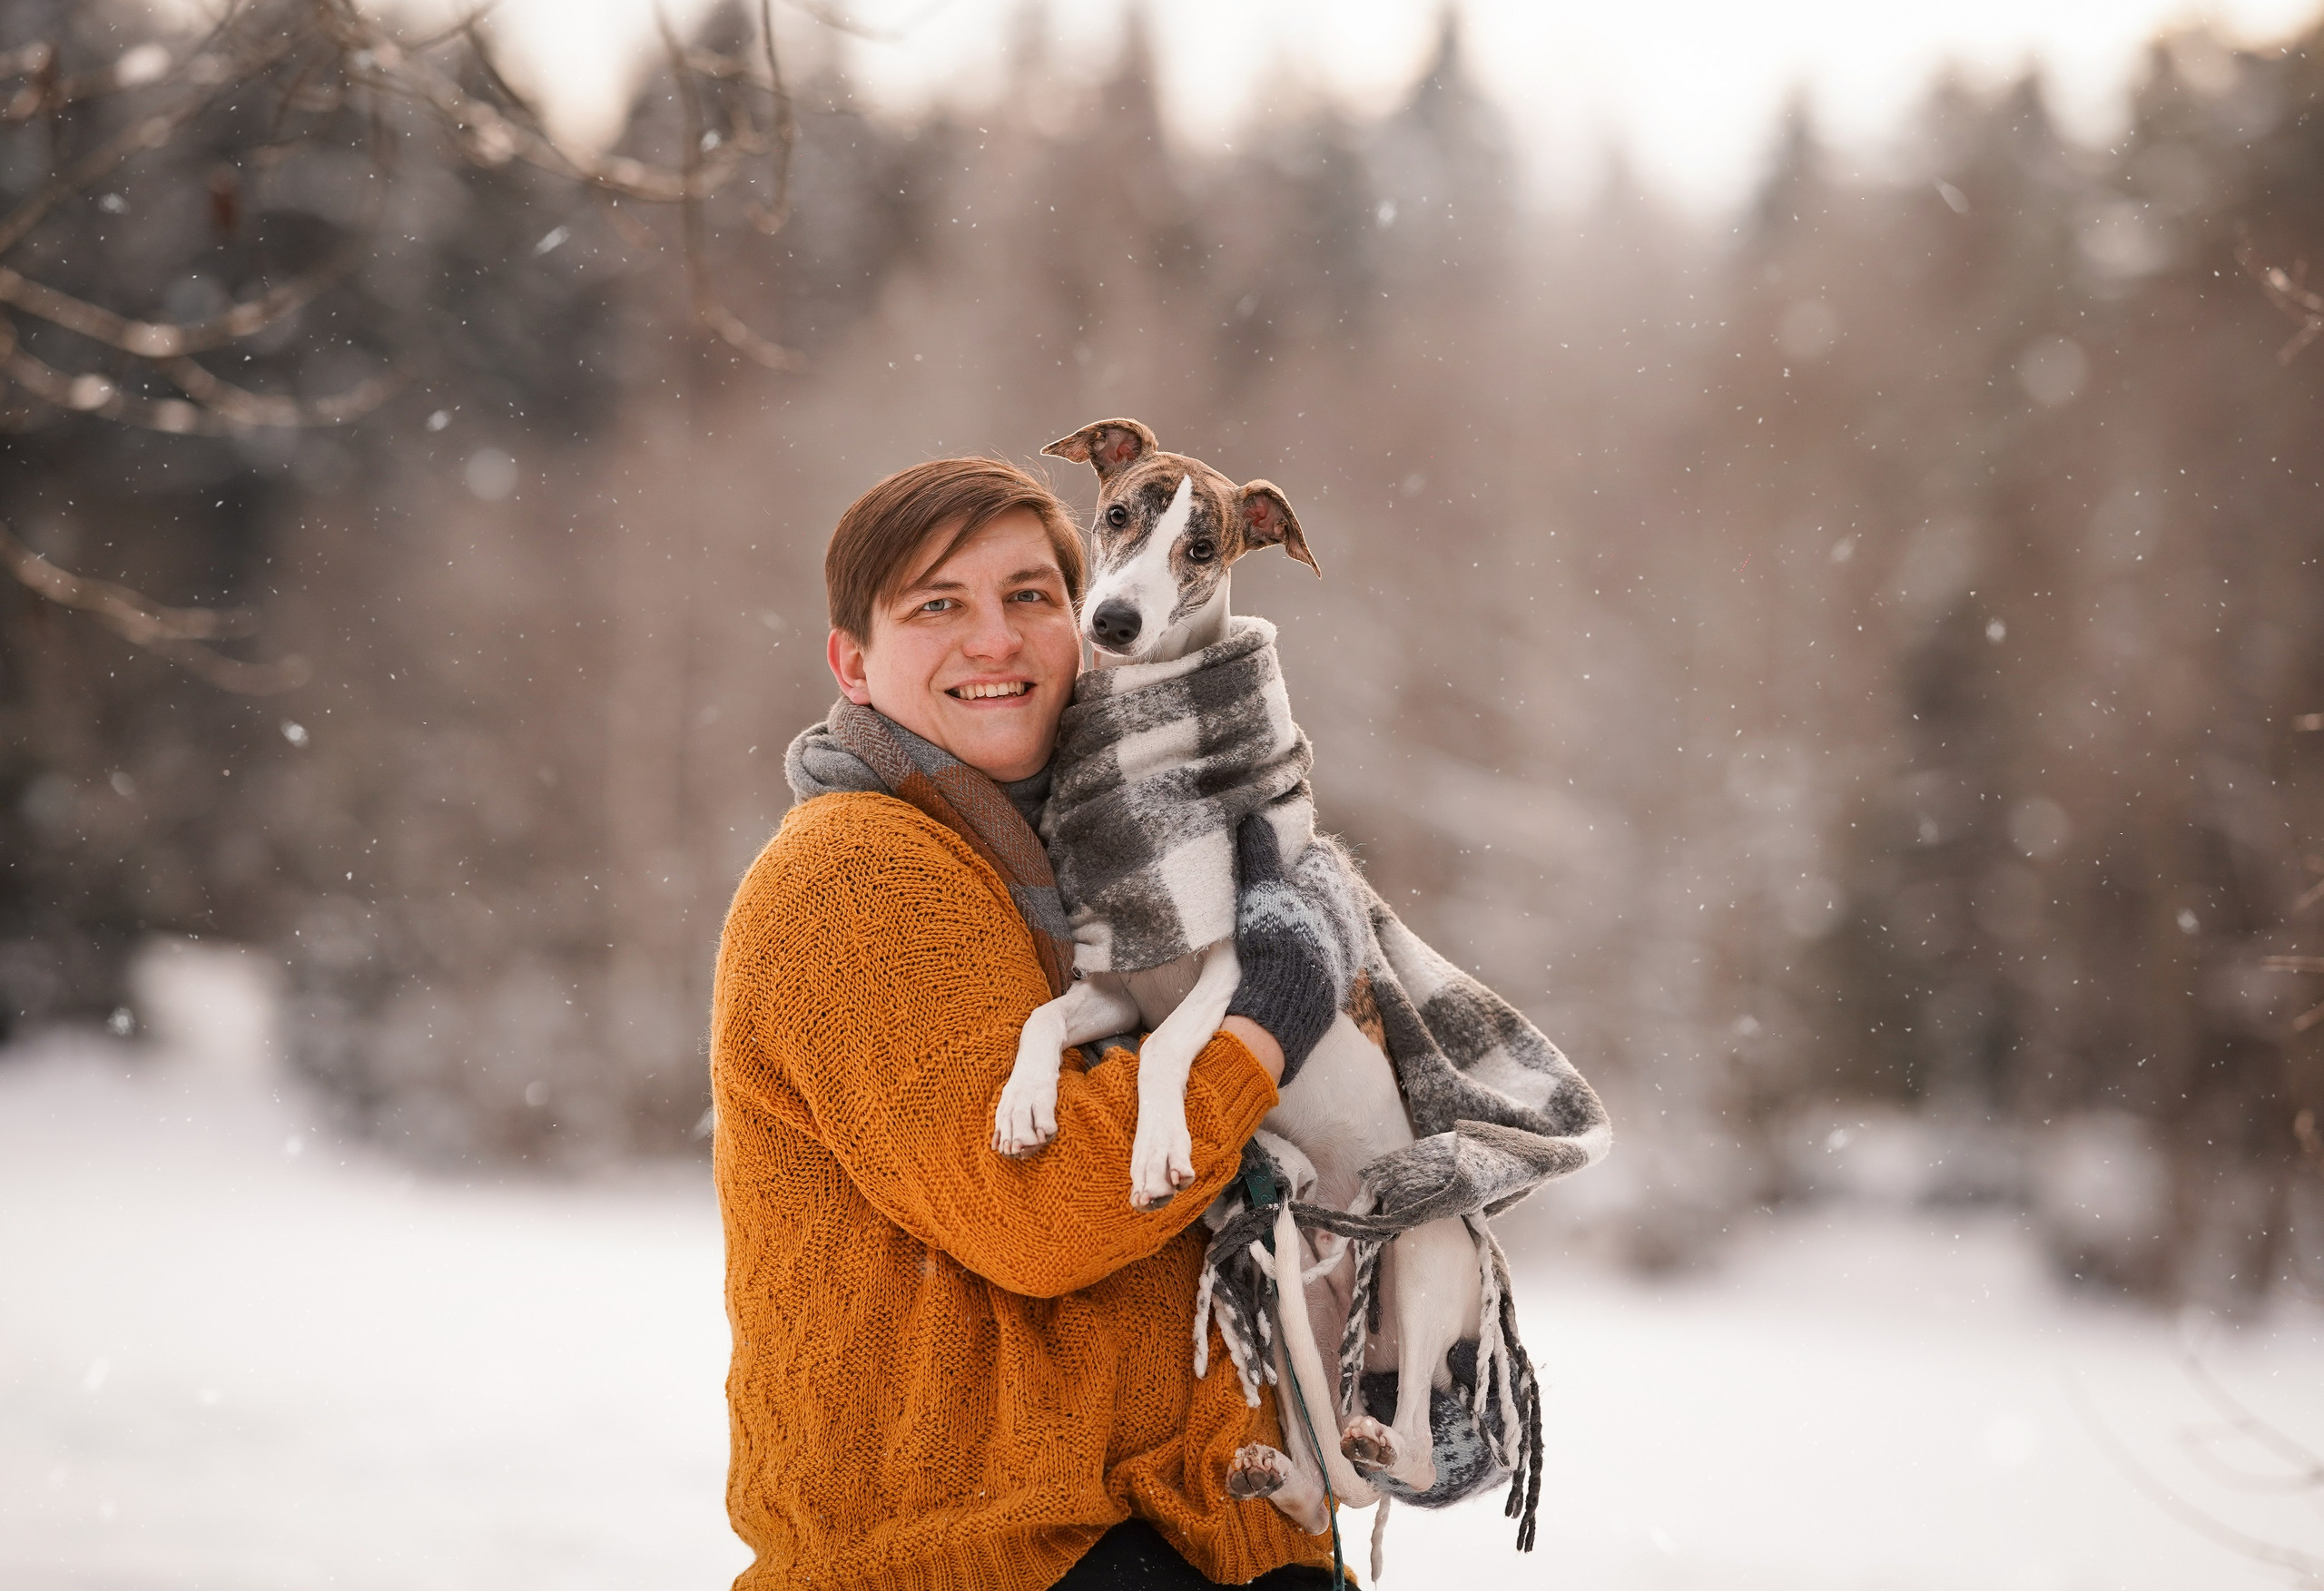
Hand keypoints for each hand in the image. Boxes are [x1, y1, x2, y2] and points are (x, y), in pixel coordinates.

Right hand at [1224, 812, 1347, 1085]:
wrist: (1289, 1002)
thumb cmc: (1275, 937)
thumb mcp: (1261, 888)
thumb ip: (1259, 851)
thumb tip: (1254, 815)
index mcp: (1335, 880)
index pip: (1316, 853)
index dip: (1291, 855)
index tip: (1269, 865)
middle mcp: (1351, 906)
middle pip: (1323, 885)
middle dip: (1300, 885)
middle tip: (1270, 894)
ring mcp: (1352, 940)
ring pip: (1327, 916)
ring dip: (1305, 915)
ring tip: (1276, 925)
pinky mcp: (1346, 970)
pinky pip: (1329, 945)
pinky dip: (1311, 943)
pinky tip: (1290, 952)